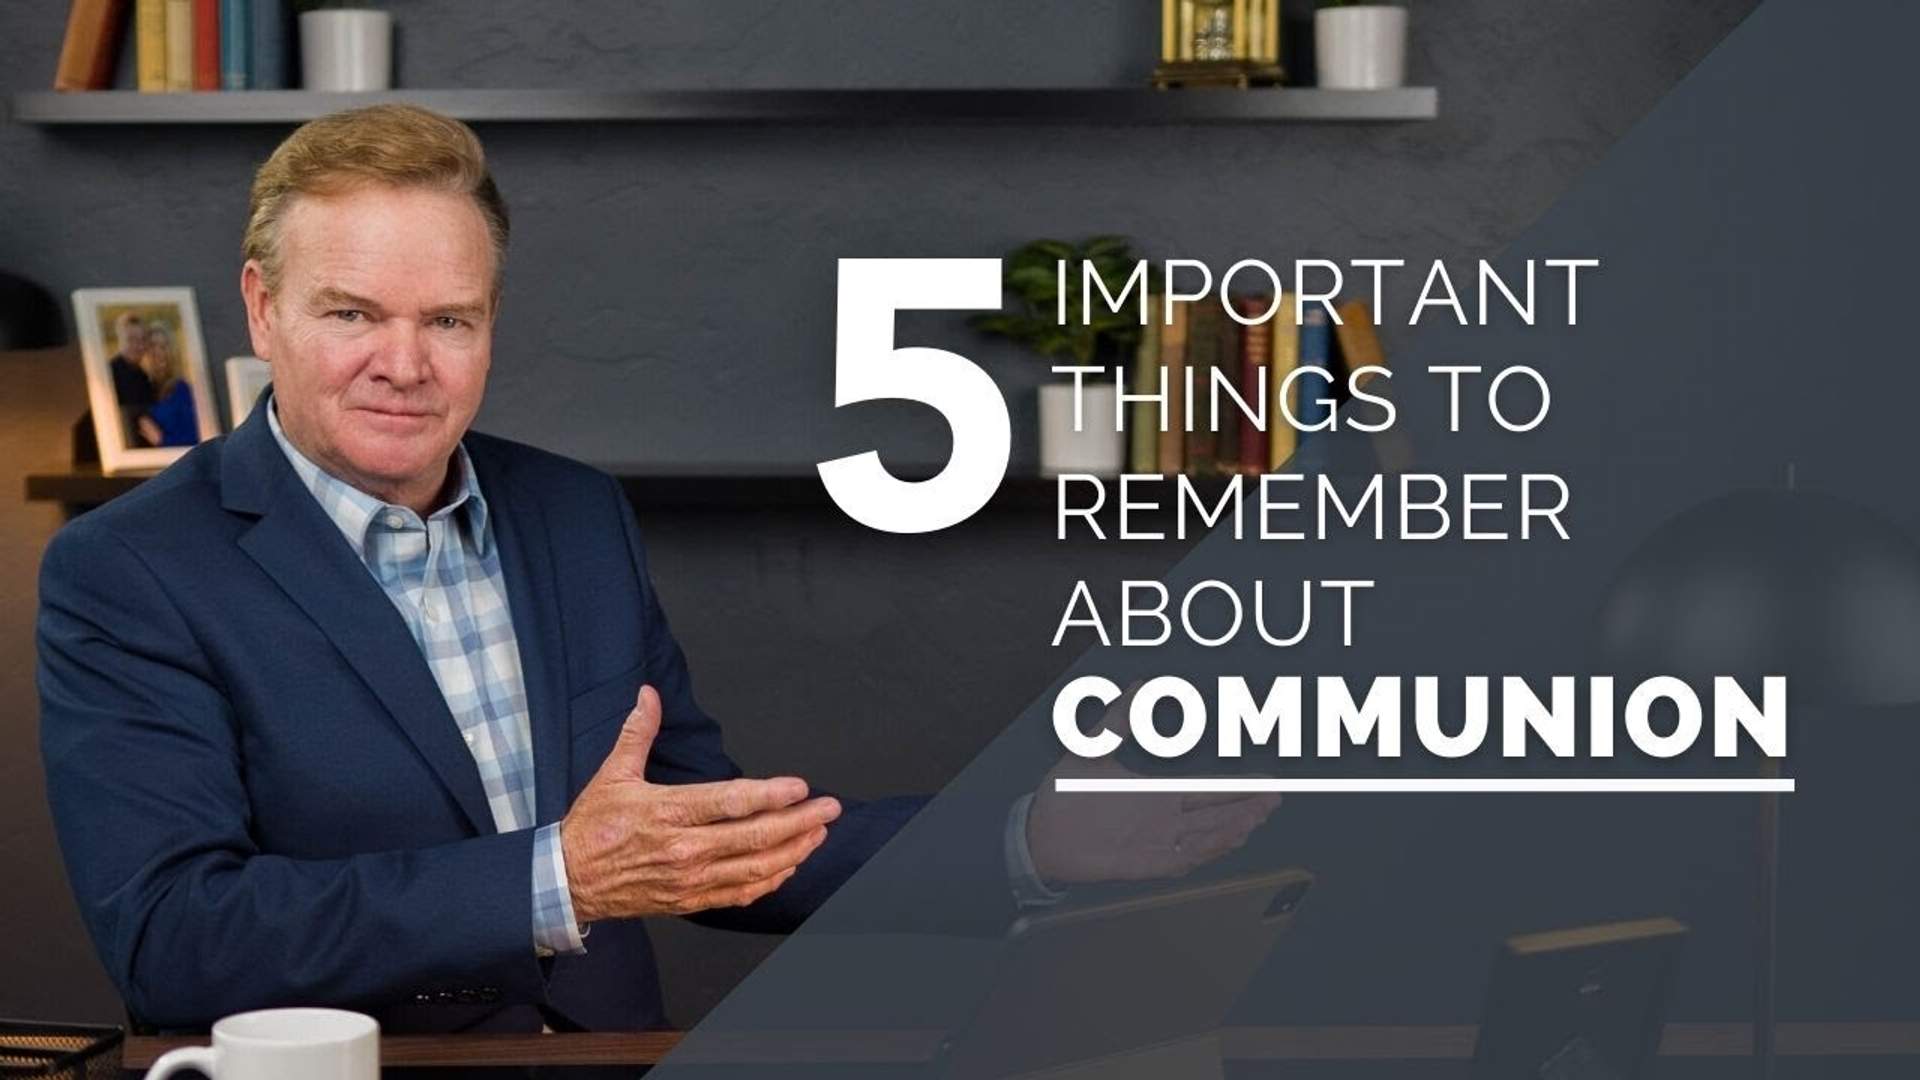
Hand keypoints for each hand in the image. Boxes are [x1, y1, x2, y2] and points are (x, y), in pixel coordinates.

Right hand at [560, 686, 841, 921]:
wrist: (568, 882)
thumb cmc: (592, 828)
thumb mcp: (612, 774)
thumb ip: (638, 732)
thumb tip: (649, 694)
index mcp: (667, 813)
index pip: (730, 803)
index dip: (771, 795)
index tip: (800, 787)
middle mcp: (684, 850)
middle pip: (754, 837)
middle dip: (799, 822)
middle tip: (830, 808)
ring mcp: (690, 880)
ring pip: (755, 869)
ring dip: (794, 851)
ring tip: (819, 834)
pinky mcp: (691, 901)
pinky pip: (740, 894)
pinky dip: (770, 881)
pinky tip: (790, 865)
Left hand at [1025, 687, 1281, 886]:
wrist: (1036, 831)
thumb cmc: (1064, 793)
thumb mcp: (1092, 748)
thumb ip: (1118, 718)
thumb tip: (1139, 686)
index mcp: (1157, 794)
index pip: (1208, 791)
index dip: (1239, 788)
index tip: (1268, 782)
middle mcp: (1162, 820)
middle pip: (1215, 816)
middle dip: (1246, 808)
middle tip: (1273, 800)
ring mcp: (1153, 844)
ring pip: (1203, 840)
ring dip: (1229, 831)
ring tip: (1252, 819)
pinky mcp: (1139, 865)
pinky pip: (1176, 863)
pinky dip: (1200, 854)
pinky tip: (1219, 845)